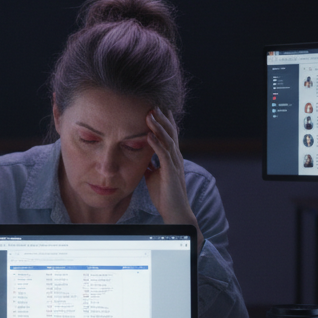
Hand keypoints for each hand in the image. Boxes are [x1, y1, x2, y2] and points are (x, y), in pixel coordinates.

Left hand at [144, 107, 201, 243]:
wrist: (175, 212)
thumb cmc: (165, 196)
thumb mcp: (153, 177)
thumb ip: (150, 167)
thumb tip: (142, 160)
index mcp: (172, 158)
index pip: (170, 135)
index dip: (164, 122)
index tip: (157, 109)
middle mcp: (176, 158)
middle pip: (170, 133)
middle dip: (162, 119)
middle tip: (153, 105)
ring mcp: (174, 164)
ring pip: (167, 140)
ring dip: (158, 127)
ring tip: (150, 115)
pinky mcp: (171, 172)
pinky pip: (163, 154)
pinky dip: (156, 144)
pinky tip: (148, 135)